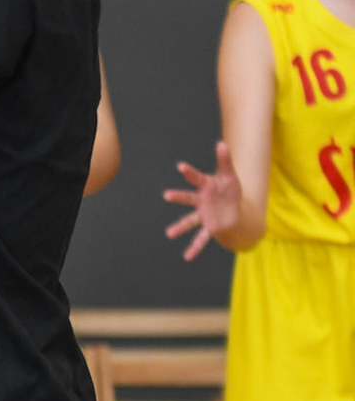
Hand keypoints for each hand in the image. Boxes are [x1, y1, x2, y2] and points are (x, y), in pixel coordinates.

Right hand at [163, 142, 244, 260]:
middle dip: (179, 197)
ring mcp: (203, 215)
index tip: (181, 166)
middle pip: (188, 198)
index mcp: (205, 187)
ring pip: (190, 220)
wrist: (233, 209)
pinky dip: (195, 247)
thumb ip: (225, 161)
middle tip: (167, 195)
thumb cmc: (229, 190)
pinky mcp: (210, 227)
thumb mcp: (230, 176)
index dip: (189, 172)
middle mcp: (200, 201)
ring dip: (180, 227)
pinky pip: (202, 237)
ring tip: (169, 233)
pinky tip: (187, 256)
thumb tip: (221, 143)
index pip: (197, 178)